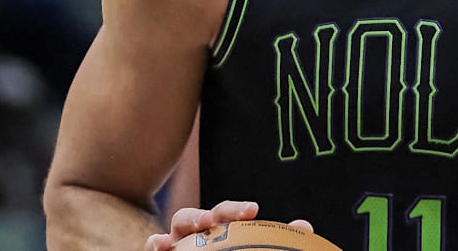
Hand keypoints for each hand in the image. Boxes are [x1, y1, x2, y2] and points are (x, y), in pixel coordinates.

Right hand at [144, 201, 314, 249]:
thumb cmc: (228, 248)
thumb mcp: (251, 245)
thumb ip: (273, 236)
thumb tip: (304, 226)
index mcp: (217, 225)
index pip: (226, 212)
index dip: (237, 209)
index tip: (253, 210)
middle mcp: (195, 230)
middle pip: (196, 214)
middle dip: (203, 214)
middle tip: (212, 220)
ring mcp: (176, 242)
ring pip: (174, 227)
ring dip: (178, 226)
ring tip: (182, 232)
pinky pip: (153, 247)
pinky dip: (155, 243)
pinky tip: (160, 244)